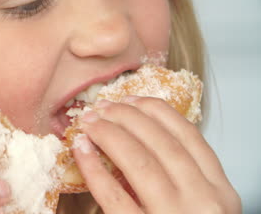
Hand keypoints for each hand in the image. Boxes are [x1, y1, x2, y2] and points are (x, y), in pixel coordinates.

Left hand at [72, 97, 240, 213]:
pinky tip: (81, 150)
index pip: (189, 137)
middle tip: (102, 107)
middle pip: (161, 143)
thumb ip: (182, 176)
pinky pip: (113, 195)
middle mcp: (204, 203)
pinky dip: (93, 167)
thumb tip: (142, 133)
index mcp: (220, 193)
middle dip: (127, 117)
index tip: (132, 99)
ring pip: (139, 161)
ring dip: (109, 133)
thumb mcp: (198, 206)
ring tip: (89, 121)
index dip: (157, 112)